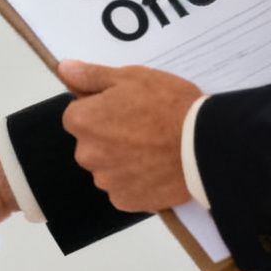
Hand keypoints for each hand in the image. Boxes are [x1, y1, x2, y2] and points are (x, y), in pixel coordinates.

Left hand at [57, 60, 198, 211]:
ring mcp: (106, 180)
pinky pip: (123, 189)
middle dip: (109, 138)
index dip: (101, 111)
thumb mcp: (130, 77)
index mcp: (82, 121)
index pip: (78, 115)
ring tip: (153, 150)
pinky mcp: (126, 200)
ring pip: (107, 168)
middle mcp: (86, 153)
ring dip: (122, 161)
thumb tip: (64, 69)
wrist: (205, 144)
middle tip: (143, 130)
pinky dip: (136, 182)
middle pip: (91, 144)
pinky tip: (156, 170)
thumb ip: (91, 76)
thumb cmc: (168, 105)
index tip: (126, 110)